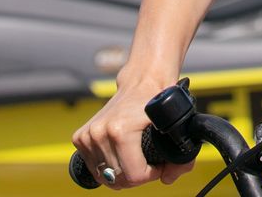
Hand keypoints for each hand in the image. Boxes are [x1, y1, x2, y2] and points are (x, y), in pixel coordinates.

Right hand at [71, 72, 194, 188]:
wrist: (141, 82)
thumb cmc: (159, 102)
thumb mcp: (175, 127)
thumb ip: (181, 160)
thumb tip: (167, 179)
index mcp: (120, 131)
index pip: (134, 175)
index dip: (151, 175)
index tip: (158, 165)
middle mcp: (100, 132)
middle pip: (118, 179)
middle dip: (137, 176)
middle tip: (149, 163)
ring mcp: (88, 135)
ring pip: (105, 176)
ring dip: (122, 174)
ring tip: (136, 160)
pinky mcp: (80, 137)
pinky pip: (94, 168)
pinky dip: (108, 168)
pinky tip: (121, 159)